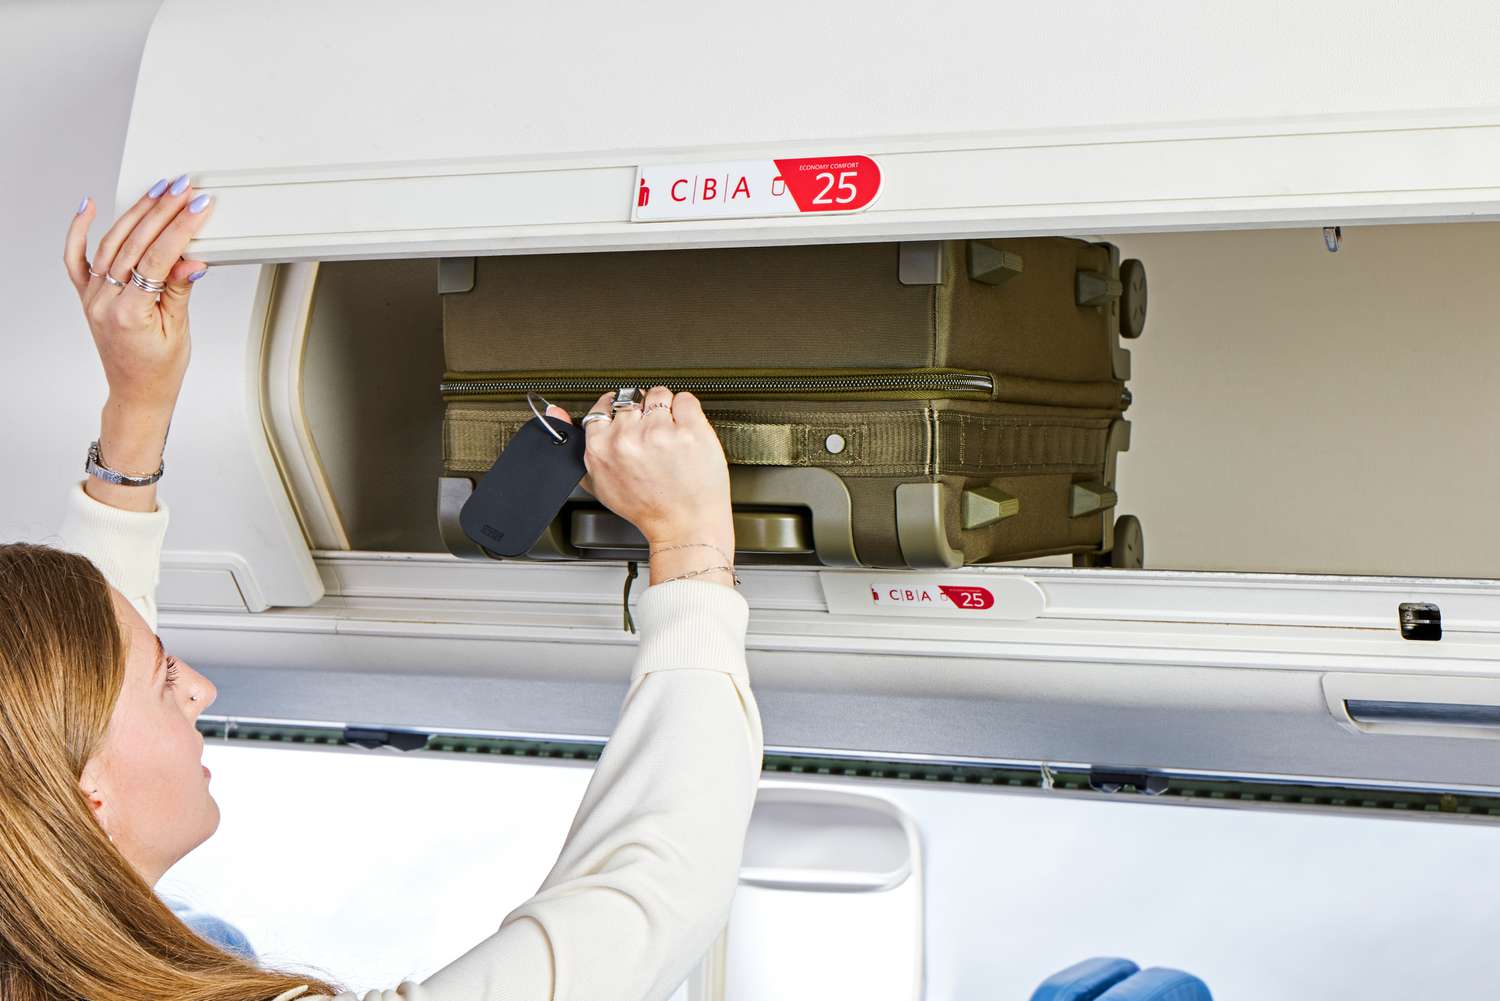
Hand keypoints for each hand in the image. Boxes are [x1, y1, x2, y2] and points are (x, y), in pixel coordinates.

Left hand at [63, 176, 215, 510]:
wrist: (136, 392)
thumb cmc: (159, 371)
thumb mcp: (179, 331)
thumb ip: (178, 290)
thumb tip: (191, 260)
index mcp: (129, 312)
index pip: (157, 257)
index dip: (180, 229)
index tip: (197, 207)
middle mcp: (104, 300)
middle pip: (134, 243)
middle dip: (161, 211)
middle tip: (182, 189)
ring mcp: (92, 295)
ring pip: (110, 242)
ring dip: (136, 213)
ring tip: (157, 191)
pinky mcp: (88, 294)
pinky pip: (76, 258)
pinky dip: (79, 230)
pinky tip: (88, 207)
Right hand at [546, 387, 735, 586]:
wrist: (683, 525)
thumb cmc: (646, 508)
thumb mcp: (598, 482)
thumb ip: (575, 444)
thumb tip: (554, 411)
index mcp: (601, 448)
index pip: (604, 407)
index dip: (618, 411)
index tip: (628, 417)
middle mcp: (627, 437)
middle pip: (632, 400)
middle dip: (643, 414)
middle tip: (652, 438)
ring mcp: (659, 431)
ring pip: (659, 395)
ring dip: (666, 410)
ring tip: (670, 437)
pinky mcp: (689, 430)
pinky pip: (686, 400)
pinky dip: (688, 412)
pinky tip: (685, 435)